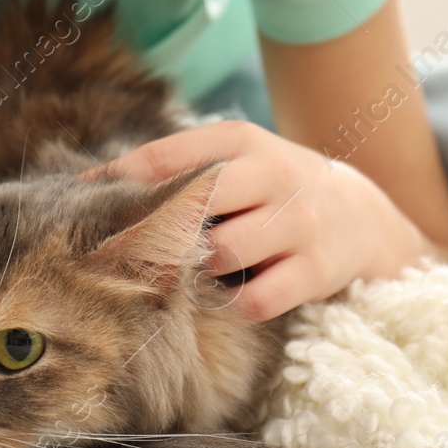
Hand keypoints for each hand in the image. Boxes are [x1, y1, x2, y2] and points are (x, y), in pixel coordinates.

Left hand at [81, 120, 447, 320]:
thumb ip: (176, 167)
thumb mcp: (236, 159)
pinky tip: (224, 299)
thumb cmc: (274, 189)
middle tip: (119, 255)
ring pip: (221, 253)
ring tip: (183, 276)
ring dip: (193, 271)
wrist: (366, 216)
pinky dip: (230, 306)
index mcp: (242, 141)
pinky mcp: (316, 270)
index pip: (167, 156)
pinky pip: (255, 299)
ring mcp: (299, 223)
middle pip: (193, 203)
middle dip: (152, 232)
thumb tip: (93, 182)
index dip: (120, 178)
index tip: (82, 198)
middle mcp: (272, 175)